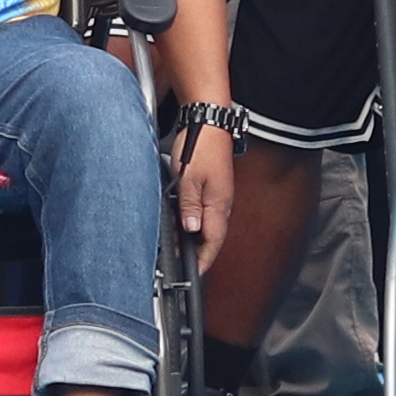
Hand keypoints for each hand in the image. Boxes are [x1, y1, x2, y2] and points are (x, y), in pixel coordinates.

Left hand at [171, 121, 232, 253]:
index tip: (193, 274)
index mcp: (219, 204)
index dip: (203, 260)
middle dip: (195, 253)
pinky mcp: (211, 188)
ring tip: (174, 247)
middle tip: (177, 263)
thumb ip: (189, 206)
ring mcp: (217, 196)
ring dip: (191, 238)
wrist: (208, 121)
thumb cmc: (200, 145)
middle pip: (210, 237)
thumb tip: (191, 230)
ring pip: (205, 225)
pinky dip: (191, 221)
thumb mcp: (189, 178)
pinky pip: (203, 212)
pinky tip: (179, 221)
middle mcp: (221, 203)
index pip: (213, 242)